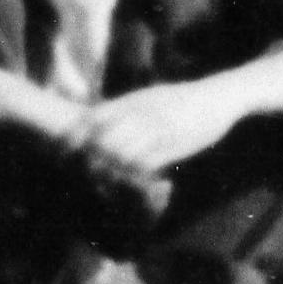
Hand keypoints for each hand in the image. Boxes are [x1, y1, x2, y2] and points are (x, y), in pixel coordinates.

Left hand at [70, 78, 251, 183]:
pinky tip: (133, 187)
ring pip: (120, 154)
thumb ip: (126, 106)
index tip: (65, 154)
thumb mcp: (150, 95)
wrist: (217, 97)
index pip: (93, 118)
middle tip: (79, 177)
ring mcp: (156, 128)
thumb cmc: (183, 99)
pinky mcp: (173, 144)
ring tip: (103, 188)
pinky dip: (134, 178)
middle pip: (101, 138)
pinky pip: (145, 165)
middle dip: (87, 159)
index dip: (75, 137)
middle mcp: (140, 113)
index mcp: (132, 101)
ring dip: (108, 173)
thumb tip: (99, 116)